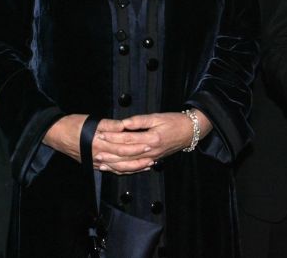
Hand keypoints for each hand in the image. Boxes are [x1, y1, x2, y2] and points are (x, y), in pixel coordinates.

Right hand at [42, 114, 142, 167]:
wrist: (56, 133)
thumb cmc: (72, 125)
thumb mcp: (91, 121)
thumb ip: (108, 125)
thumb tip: (123, 126)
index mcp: (99, 143)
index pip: (123, 147)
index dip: (137, 146)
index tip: (150, 143)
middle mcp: (99, 156)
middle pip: (123, 159)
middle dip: (140, 158)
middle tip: (154, 155)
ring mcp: (96, 162)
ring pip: (119, 167)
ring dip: (134, 167)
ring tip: (148, 164)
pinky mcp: (94, 164)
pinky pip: (111, 170)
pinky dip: (123, 170)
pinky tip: (132, 169)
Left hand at [94, 111, 212, 172]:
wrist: (190, 132)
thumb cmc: (174, 121)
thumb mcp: (158, 117)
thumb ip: (140, 121)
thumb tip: (124, 123)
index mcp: (151, 138)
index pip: (127, 139)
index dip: (113, 137)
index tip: (101, 135)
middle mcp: (151, 151)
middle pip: (126, 154)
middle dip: (110, 154)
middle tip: (96, 153)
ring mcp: (152, 157)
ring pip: (130, 164)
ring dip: (115, 165)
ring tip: (102, 164)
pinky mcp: (154, 160)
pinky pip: (137, 167)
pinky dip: (126, 169)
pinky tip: (117, 169)